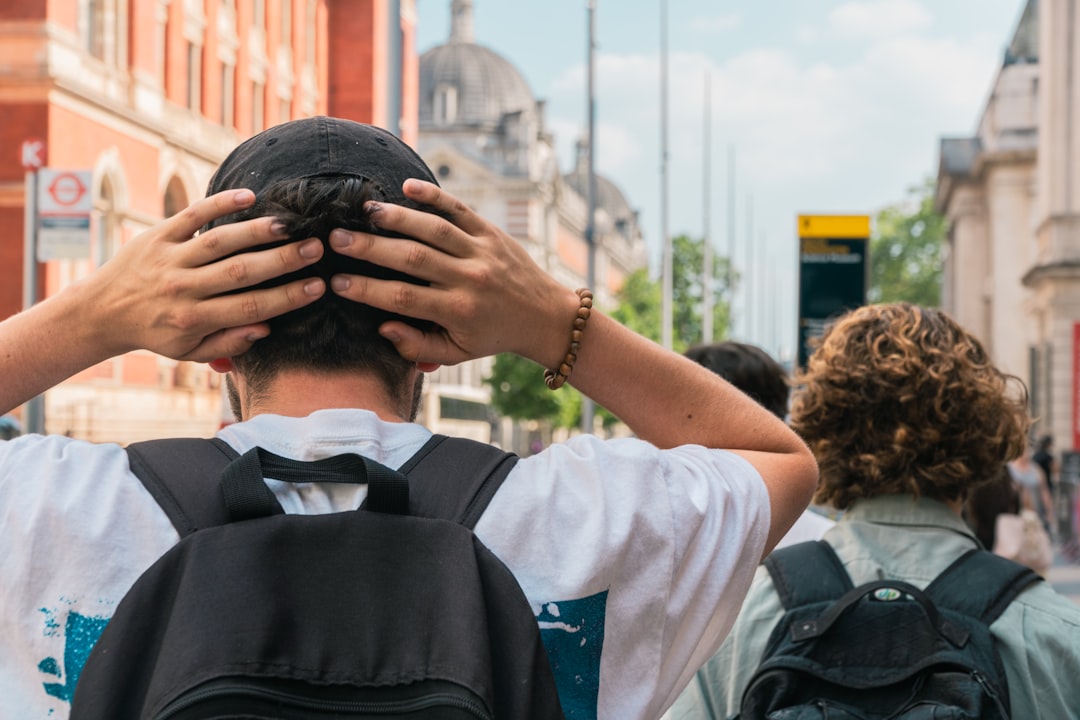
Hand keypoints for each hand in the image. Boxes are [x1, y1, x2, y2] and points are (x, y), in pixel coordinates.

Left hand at [84, 189, 326, 361]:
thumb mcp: (191, 351)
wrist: (101, 312)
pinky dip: (219, 204)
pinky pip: (191, 215)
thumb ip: (229, 342)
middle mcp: (183, 288)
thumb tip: (266, 327)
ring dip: (257, 231)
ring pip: (219, 241)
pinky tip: (249, 196)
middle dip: (282, 260)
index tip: (318, 287)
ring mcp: (170, 258)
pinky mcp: (158, 235)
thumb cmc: (157, 333)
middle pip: (241, 272)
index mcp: (194, 319)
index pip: (251, 307)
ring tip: (290, 224)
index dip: (287, 297)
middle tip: (316, 248)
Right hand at [326, 180, 577, 368]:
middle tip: (336, 239)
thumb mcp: (457, 353)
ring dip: (397, 218)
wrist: (544, 316)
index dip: (366, 291)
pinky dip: (435, 196)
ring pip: (434, 229)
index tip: (336, 282)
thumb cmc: (491, 335)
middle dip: (370, 248)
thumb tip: (382, 327)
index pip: (403, 299)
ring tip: (364, 211)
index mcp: (458, 311)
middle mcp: (469, 279)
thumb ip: (417, 346)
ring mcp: (481, 252)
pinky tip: (408, 187)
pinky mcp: (491, 232)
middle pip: (412, 259)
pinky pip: (460, 209)